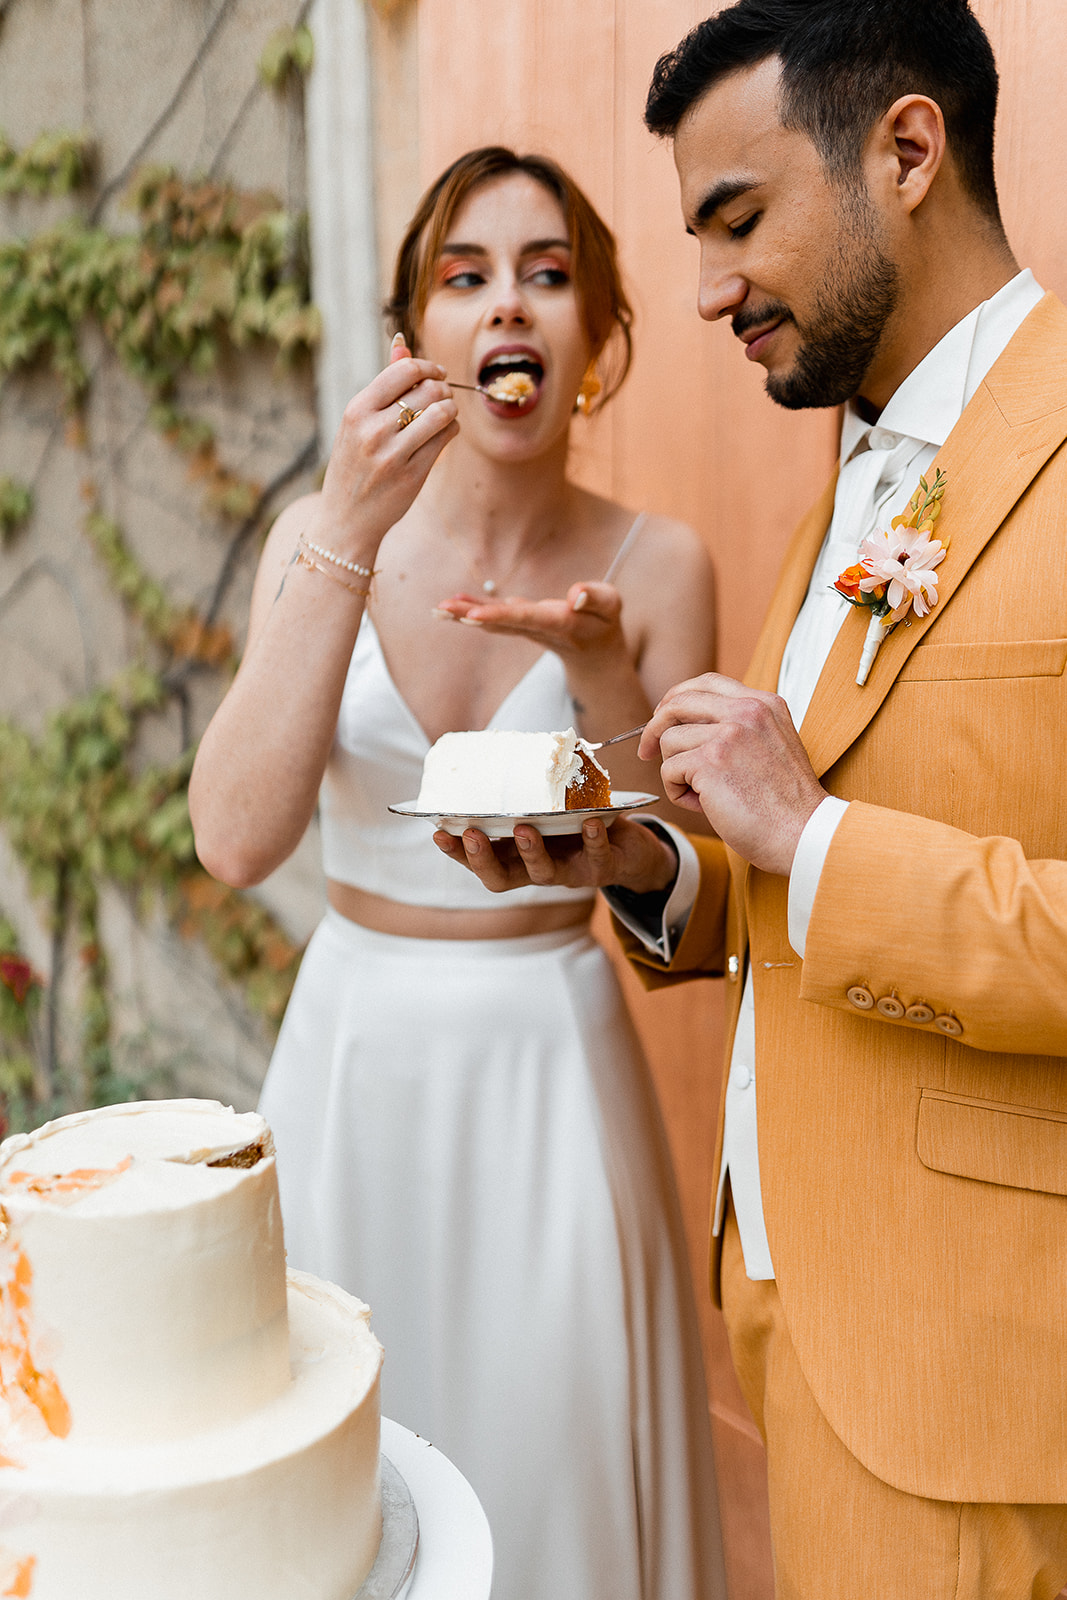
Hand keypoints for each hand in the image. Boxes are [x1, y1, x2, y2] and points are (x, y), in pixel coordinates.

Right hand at [309, 337, 458, 557]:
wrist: (346, 520)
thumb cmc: (354, 465)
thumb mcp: (358, 422)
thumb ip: (383, 384)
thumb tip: (402, 343)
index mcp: (357, 410)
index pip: (404, 371)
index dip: (428, 367)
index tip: (437, 374)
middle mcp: (373, 430)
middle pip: (427, 389)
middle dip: (443, 389)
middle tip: (442, 397)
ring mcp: (393, 454)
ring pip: (441, 412)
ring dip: (451, 409)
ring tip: (445, 414)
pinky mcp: (413, 474)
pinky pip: (445, 437)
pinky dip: (451, 430)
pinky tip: (443, 433)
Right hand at [432, 814, 676, 894]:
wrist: (632, 851)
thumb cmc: (580, 825)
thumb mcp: (550, 811)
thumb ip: (527, 794)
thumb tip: (501, 750)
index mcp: (518, 856)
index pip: (478, 861)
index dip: (457, 852)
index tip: (437, 831)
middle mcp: (537, 869)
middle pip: (500, 878)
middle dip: (482, 858)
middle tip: (471, 834)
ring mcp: (569, 872)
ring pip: (543, 873)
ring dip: (531, 851)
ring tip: (524, 828)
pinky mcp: (602, 868)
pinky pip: (596, 857)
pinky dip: (592, 839)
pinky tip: (589, 820)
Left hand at [433, 582, 629, 669]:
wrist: (596, 653)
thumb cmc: (604, 622)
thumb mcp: (612, 606)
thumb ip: (596, 598)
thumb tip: (575, 593)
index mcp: (560, 623)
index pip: (527, 618)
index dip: (501, 616)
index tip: (474, 615)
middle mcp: (537, 628)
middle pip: (502, 622)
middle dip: (472, 615)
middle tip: (443, 609)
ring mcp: (525, 629)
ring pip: (493, 623)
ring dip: (464, 616)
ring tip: (437, 609)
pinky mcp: (519, 625)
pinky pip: (492, 618)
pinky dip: (470, 611)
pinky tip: (448, 606)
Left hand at [641, 673, 826, 875]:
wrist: (803, 834)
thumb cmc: (785, 804)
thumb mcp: (771, 746)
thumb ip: (739, 728)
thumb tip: (686, 725)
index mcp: (765, 704)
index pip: (707, 682)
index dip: (677, 697)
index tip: (663, 716)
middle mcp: (747, 711)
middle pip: (678, 702)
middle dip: (654, 727)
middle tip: (646, 750)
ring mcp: (729, 733)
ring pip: (670, 741)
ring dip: (676, 771)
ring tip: (703, 795)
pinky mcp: (711, 760)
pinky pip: (669, 770)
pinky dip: (678, 792)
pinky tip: (704, 805)